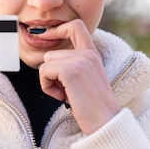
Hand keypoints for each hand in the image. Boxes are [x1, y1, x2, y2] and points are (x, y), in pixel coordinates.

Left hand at [38, 19, 119, 134]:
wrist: (106, 122)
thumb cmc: (93, 107)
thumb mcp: (86, 79)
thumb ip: (73, 66)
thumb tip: (48, 63)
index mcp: (92, 54)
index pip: (75, 26)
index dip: (57, 29)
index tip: (44, 35)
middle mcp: (87, 53)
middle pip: (51, 54)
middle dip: (52, 75)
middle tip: (67, 91)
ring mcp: (79, 60)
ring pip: (46, 64)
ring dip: (50, 82)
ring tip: (67, 94)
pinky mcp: (70, 70)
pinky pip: (44, 72)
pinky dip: (47, 88)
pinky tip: (63, 97)